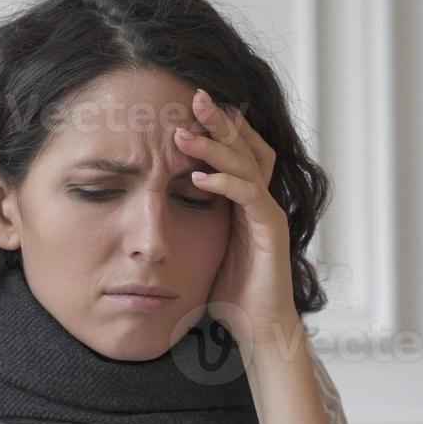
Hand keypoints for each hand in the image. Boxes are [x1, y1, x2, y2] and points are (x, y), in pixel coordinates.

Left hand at [174, 87, 299, 340]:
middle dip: (219, 120)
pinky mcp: (271, 231)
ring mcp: (269, 214)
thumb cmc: (229, 293)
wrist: (258, 328)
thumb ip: (190, 223)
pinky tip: (197, 177)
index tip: (187, 107)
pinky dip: (224, 183)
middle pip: (246, 146)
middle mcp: (262, 201)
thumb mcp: (203, 248)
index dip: (219, 127)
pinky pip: (249, 197)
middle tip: (194, 95)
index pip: (238, 151)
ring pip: (247, 165)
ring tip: (184, 132)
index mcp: (246, 202)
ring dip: (216, 146)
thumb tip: (151, 209)